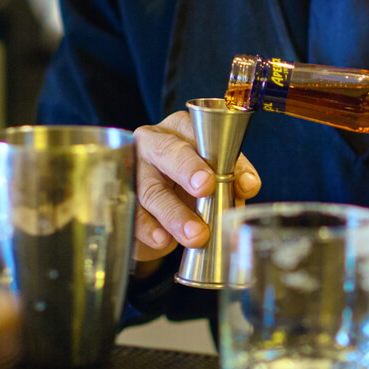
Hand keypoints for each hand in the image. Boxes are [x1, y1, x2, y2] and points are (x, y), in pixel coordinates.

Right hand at [131, 111, 260, 266]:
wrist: (157, 210)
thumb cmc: (188, 182)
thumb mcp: (212, 174)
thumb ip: (230, 177)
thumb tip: (245, 186)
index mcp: (179, 129)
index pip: (197, 132)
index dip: (216, 154)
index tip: (232, 176)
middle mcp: (152, 143)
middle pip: (166, 152)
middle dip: (187, 170)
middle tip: (205, 188)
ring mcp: (133, 172)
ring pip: (151, 190)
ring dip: (175, 214)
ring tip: (195, 235)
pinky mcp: (123, 201)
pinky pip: (134, 215)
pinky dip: (149, 229)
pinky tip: (162, 239)